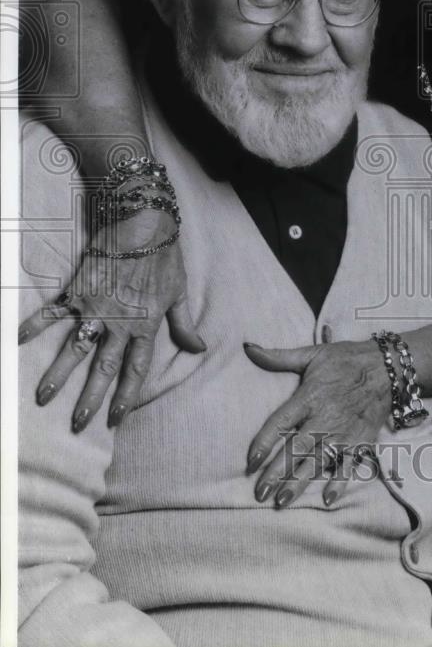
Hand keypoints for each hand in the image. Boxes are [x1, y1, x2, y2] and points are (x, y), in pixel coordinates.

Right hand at [19, 208, 204, 430]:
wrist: (144, 223)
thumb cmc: (165, 256)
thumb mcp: (179, 291)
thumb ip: (184, 324)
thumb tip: (198, 349)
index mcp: (146, 325)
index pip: (135, 370)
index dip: (126, 396)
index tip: (115, 419)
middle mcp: (119, 322)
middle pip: (103, 367)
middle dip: (90, 398)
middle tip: (77, 423)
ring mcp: (96, 307)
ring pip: (75, 348)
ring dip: (59, 373)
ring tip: (43, 397)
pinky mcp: (79, 289)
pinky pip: (53, 312)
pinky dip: (34, 325)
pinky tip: (16, 340)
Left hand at [244, 339, 390, 507]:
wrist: (387, 367)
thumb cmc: (345, 360)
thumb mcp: (312, 353)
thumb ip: (279, 357)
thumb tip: (248, 348)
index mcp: (309, 397)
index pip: (280, 422)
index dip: (264, 442)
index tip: (249, 461)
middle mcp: (324, 418)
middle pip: (295, 450)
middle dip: (276, 473)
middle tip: (259, 493)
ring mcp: (343, 433)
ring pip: (317, 462)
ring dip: (299, 483)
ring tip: (281, 503)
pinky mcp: (360, 441)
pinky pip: (348, 466)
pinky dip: (339, 483)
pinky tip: (327, 500)